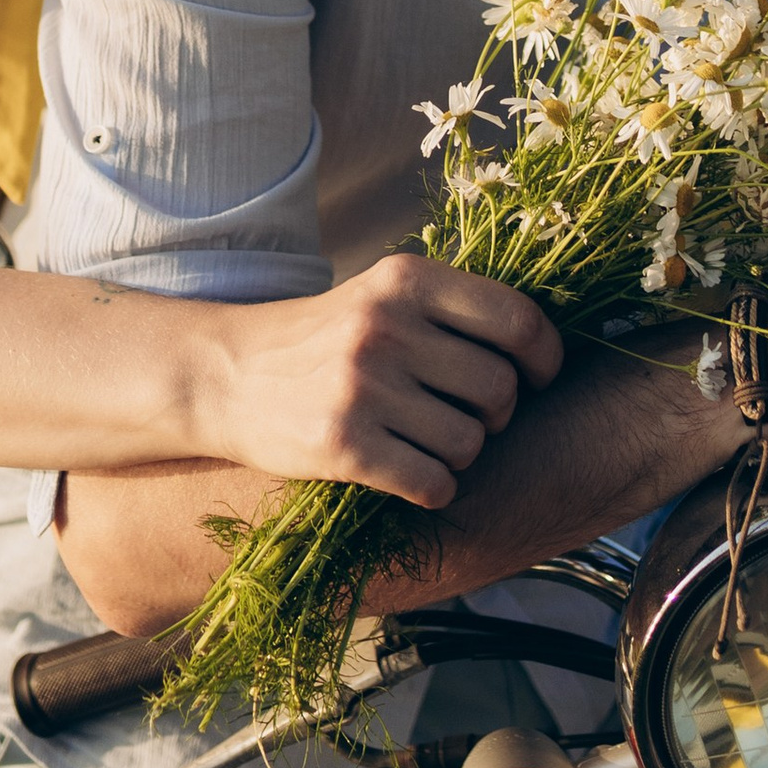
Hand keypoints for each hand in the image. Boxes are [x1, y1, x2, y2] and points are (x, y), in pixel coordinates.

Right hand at [203, 257, 561, 508]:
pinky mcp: (343, 446)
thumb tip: (539, 345)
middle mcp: (387, 327)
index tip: (539, 377)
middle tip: (464, 416)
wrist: (223, 375)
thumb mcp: (379, 295)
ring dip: (460, 454)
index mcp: (405, 280)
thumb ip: (448, 309)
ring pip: (469, 443)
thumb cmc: (318, 339)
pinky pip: (433, 483)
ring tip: (424, 442)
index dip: (544, 356)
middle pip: (499, 389)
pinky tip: (407, 473)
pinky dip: (432, 487)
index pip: (516, 319)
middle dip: (495, 414)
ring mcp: (363, 387)